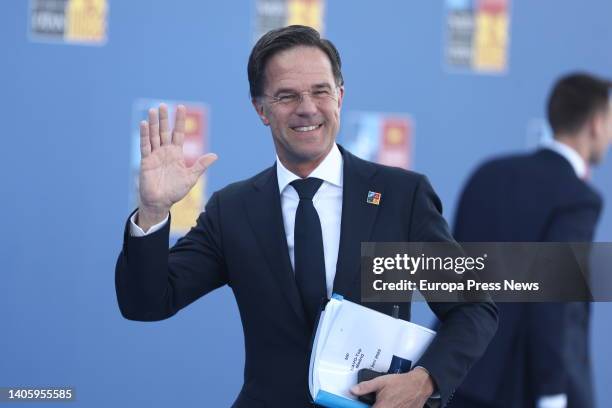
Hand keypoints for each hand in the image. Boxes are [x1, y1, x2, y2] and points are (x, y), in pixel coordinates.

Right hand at [137, 104, 216, 229]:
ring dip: (154, 123)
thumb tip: (215, 155)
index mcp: (176, 154)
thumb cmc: (175, 191)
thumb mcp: (191, 177)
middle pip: (164, 131)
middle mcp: (165, 151)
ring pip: (154, 136)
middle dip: (164, 118)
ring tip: (153, 110)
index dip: (179, 121)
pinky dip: (144, 135)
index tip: (181, 107)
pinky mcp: (146, 161)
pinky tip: (144, 124)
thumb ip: (201, 165)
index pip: (178, 133)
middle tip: (163, 105)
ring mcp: (155, 155)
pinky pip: (145, 146)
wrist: (161, 202)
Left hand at [350, 367, 434, 407]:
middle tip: (378, 401)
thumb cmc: (401, 383)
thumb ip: (366, 387)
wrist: (419, 384)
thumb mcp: (381, 381)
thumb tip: (353, 390)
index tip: (365, 405)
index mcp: (382, 407)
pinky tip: (394, 403)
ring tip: (387, 401)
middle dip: (376, 406)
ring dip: (383, 407)